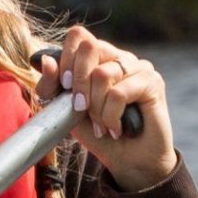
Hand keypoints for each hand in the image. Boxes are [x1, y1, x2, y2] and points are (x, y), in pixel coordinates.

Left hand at [37, 27, 176, 190]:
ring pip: (103, 74)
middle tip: (81, 110)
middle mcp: (118, 56)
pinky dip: (111, 116)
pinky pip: (119, 93)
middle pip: (90, 47)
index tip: (64, 88)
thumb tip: (46, 60)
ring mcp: (137, 66)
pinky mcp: (152, 81)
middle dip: (78, 84)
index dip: (66, 59)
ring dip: (96, 108)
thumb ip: (54, 85)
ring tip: (102, 126)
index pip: (78, 35)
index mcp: (97, 58)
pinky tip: (117, 128)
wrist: (128, 161)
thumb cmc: (98, 133)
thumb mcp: (66, 110)